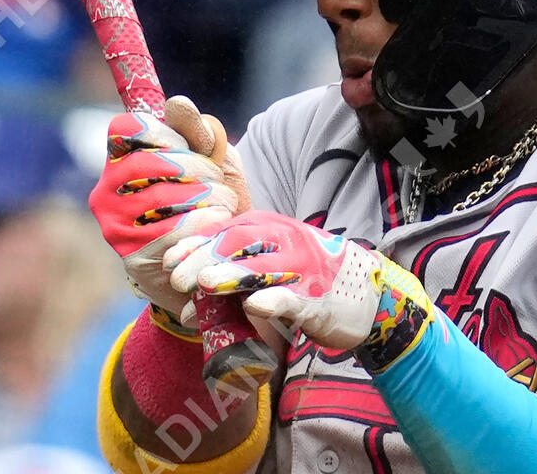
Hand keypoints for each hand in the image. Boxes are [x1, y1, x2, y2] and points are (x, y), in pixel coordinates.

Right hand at [90, 95, 249, 319]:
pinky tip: (218, 223)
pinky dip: (203, 223)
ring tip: (224, 202)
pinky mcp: (132, 255)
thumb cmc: (212, 200)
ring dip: (204, 196)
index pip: (125, 129)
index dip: (162, 132)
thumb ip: (197, 133)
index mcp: (122, 160)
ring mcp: (115, 224)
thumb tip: (178, 103)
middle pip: (145, 163)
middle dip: (192, 166)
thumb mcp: (213, 160)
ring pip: (159, 197)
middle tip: (216, 178)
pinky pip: (171, 231)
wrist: (218, 257)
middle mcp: (107, 191)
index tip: (191, 144)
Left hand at [165, 213, 433, 369]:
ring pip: (264, 269)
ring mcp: (305, 271)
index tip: (169, 260)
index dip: (196, 243)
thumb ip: (238, 268)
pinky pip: (294, 298)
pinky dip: (275, 300)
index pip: (228, 230)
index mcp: (275, 232)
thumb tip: (189, 281)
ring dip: (232, 275)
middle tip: (177, 279)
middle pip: (241, 244)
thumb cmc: (311, 282)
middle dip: (205, 259)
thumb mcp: (275, 266)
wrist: (368, 298)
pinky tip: (255, 305)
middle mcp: (289, 244)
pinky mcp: (319, 300)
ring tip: (203, 285)